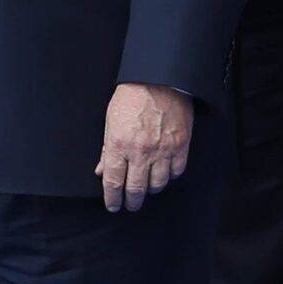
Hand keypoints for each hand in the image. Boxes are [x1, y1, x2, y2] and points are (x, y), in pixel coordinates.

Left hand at [98, 83, 193, 211]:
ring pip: (157, 185)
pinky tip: (164, 173)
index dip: (112, 199)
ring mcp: (162, 149)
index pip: (113, 182)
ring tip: (147, 187)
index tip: (113, 205)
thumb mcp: (110, 121)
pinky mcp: (180, 145)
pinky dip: (169, 176)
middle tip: (130, 205)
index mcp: (118, 144)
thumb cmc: (131, 96)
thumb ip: (106, 149)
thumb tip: (102, 171)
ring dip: (150, 190)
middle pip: (135, 189)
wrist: (159, 78)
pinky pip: (176, 172)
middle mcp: (140, 151)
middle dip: (131, 202)